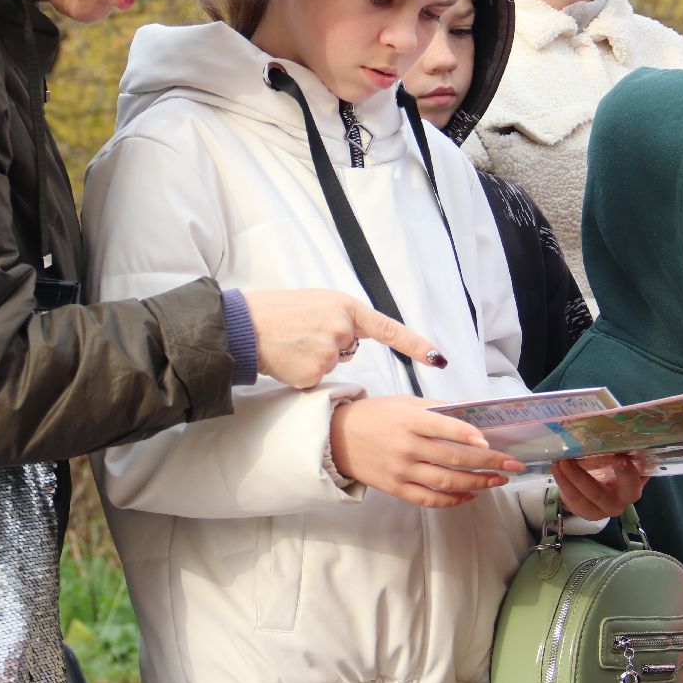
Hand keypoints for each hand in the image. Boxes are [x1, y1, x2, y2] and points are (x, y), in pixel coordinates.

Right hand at [244, 289, 445, 389]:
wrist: (244, 326)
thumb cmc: (278, 312)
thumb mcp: (318, 303)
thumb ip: (341, 318)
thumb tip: (351, 340)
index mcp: (346, 307)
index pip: (390, 329)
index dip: (416, 345)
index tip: (438, 359)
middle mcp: (343, 329)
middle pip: (349, 349)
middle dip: (330, 346)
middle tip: (302, 333)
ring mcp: (329, 352)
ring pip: (332, 365)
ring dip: (314, 359)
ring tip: (291, 343)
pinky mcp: (314, 373)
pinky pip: (317, 379)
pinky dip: (303, 373)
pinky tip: (288, 358)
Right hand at [330, 396, 525, 507]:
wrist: (336, 438)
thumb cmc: (375, 415)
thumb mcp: (405, 402)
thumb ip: (439, 407)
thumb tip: (475, 408)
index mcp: (409, 420)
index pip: (445, 428)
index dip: (469, 436)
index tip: (491, 443)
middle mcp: (406, 447)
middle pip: (453, 459)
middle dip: (488, 464)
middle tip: (512, 465)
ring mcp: (401, 471)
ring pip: (446, 482)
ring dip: (477, 483)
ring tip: (498, 481)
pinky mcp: (396, 489)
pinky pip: (429, 499)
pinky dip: (452, 499)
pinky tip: (470, 495)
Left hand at [551, 454, 647, 520]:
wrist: (608, 489)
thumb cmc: (618, 468)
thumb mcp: (622, 459)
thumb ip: (621, 449)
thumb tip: (613, 427)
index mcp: (632, 488)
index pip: (631, 483)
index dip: (626, 473)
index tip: (619, 458)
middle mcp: (618, 503)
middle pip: (600, 495)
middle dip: (581, 479)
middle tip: (566, 461)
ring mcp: (600, 510)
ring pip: (581, 499)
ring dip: (566, 480)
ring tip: (557, 462)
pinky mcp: (584, 511)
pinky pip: (571, 500)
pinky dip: (562, 483)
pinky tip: (555, 468)